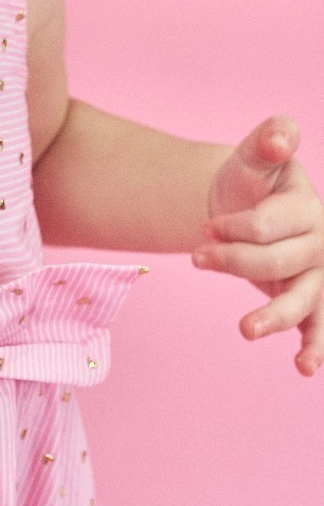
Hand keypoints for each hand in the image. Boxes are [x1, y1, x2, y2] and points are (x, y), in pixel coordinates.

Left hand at [192, 116, 323, 375]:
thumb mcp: (254, 155)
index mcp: (307, 207)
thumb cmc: (250, 178)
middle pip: (278, 263)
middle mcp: (320, 244)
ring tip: (244, 330)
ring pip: (303, 302)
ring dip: (274, 317)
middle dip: (233, 262)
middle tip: (195, 258)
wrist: (245, 205)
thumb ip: (269, 140)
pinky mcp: (311, 299)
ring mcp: (318, 274)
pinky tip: (303, 367)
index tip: (205, 228)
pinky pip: (318, 326)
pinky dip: (315, 348)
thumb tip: (282, 138)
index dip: (234, 229)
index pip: (269, 226)